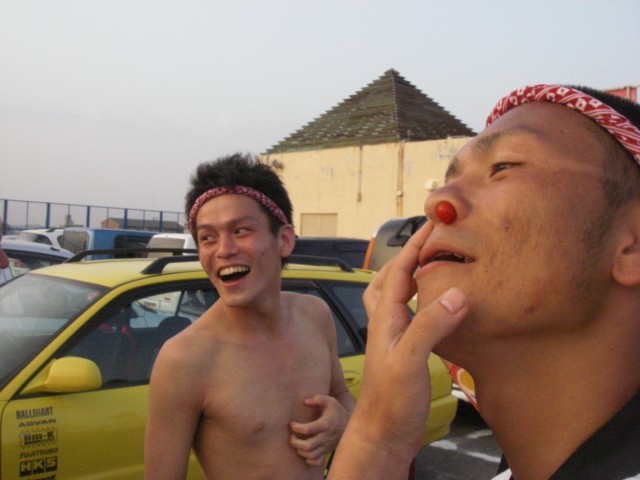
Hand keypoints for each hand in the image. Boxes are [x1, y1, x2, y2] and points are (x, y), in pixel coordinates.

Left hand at [290, 394, 349, 465]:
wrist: (351, 426)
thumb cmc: (337, 412)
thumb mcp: (330, 401)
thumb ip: (318, 399)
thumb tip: (305, 402)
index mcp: (325, 424)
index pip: (308, 429)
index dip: (296, 427)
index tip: (291, 423)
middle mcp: (325, 437)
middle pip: (308, 446)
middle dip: (295, 443)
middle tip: (292, 436)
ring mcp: (326, 447)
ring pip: (311, 456)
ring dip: (300, 451)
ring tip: (297, 443)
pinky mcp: (327, 452)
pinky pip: (317, 462)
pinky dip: (308, 460)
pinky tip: (305, 453)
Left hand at [328, 223, 467, 478]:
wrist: (382, 435)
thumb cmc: (389, 402)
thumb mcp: (410, 360)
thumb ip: (429, 325)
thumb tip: (456, 293)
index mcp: (386, 317)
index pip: (399, 270)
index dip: (415, 245)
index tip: (432, 224)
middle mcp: (386, 322)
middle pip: (390, 277)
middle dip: (407, 254)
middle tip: (428, 240)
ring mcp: (393, 336)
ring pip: (395, 295)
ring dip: (408, 275)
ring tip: (427, 264)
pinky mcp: (404, 351)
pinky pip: (408, 314)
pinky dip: (418, 300)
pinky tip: (432, 306)